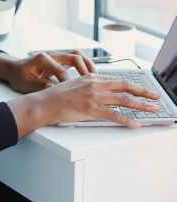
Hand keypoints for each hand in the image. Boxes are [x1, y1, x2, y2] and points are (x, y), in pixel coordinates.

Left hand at [0, 50, 96, 92]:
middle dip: (84, 70)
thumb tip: (52, 87)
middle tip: (92, 82)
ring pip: (77, 56)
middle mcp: (52, 55)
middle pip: (74, 57)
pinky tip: (91, 77)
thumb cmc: (18, 76)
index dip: (68, 82)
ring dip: (88, 65)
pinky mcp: (60, 61)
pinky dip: (85, 67)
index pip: (60, 69)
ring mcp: (57, 57)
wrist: (14, 69)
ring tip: (97, 78)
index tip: (73, 93)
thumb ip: (38, 85)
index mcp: (42, 59)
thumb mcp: (24, 84)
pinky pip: (76, 60)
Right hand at [7, 73, 160, 137]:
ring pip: (124, 100)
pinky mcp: (91, 109)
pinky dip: (127, 120)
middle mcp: (95, 84)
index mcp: (92, 77)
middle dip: (143, 92)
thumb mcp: (76, 84)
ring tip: (152, 110)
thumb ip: (91, 85)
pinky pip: (114, 115)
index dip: (133, 84)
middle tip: (156, 97)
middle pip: (125, 86)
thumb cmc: (58, 95)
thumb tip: (104, 90)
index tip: (143, 88)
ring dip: (141, 106)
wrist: (46, 102)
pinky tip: (135, 124)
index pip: (118, 80)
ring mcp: (94, 96)